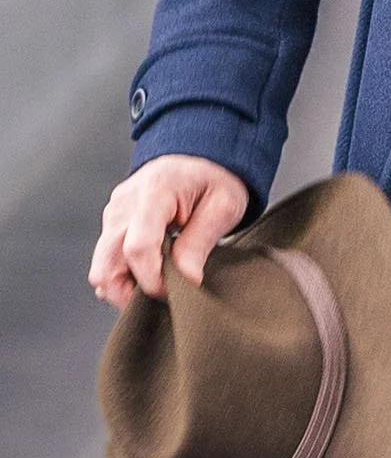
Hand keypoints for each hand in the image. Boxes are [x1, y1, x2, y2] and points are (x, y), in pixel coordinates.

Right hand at [89, 155, 248, 309]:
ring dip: (125, 288)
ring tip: (157, 291)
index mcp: (153, 193)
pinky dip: (123, 277)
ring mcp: (115, 213)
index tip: (175, 294)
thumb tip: (186, 280)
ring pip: (101, 267)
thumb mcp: (222, 207)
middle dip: (130, 295)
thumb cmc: (212, 177)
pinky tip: (148, 279)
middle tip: (162, 303)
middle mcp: (125, 204)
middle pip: (107, 264)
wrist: (198, 155)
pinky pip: (107, 259)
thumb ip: (199, 243)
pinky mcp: (113, 222)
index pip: (137, 249)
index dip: (153, 282)